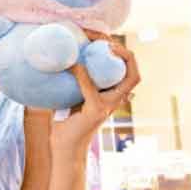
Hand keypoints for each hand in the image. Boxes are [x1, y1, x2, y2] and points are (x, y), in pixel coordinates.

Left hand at [51, 34, 139, 161]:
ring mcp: (108, 106)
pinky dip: (83, 74)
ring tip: (104, 44)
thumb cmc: (65, 125)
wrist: (63, 149)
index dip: (122, 55)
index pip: (127, 72)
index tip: (105, 40)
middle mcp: (115, 100)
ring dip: (119, 58)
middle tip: (107, 40)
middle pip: (134, 72)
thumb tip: (56, 65)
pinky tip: (72, 65)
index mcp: (111, 96)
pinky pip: (92, 88)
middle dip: (125, 53)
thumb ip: (71, 86)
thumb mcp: (70, 100)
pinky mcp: (95, 111)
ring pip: (129, 79)